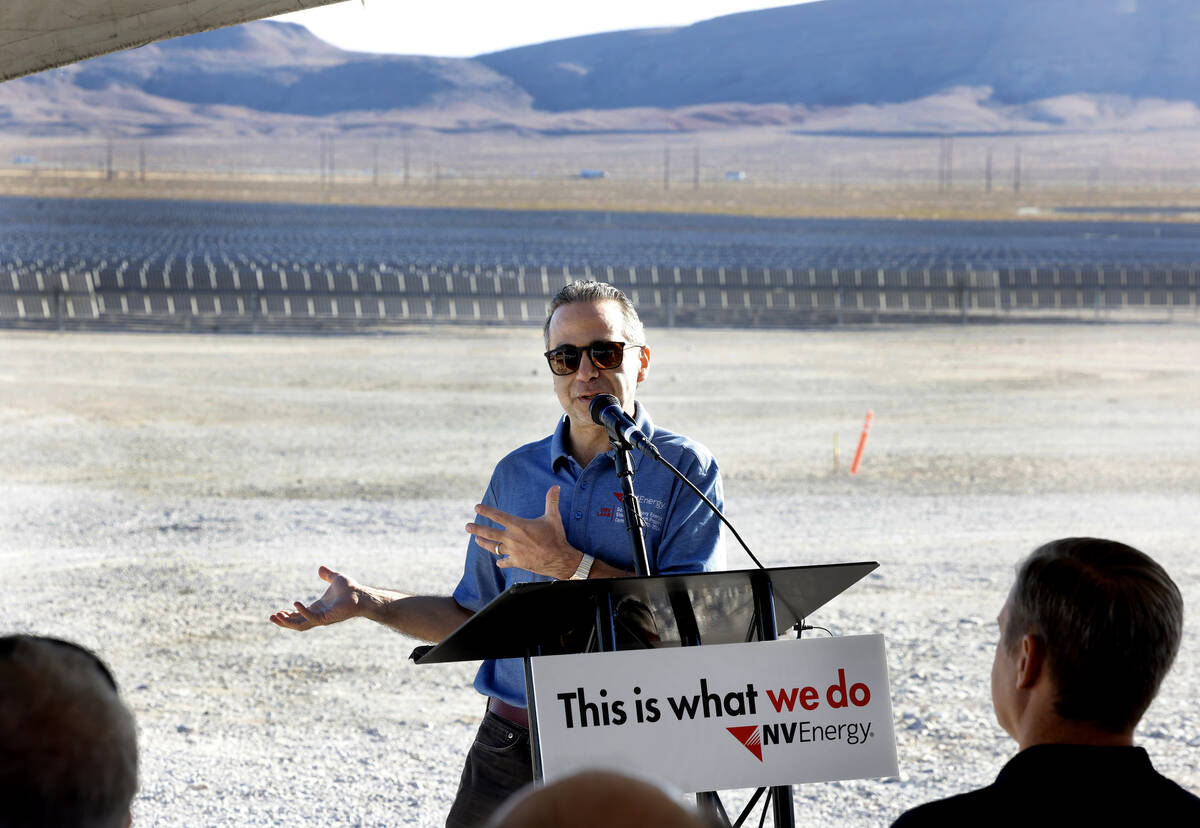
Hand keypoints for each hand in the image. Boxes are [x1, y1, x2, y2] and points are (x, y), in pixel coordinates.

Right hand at [269, 565, 362, 630]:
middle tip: (272, 617)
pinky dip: (302, 612)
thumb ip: (327, 575)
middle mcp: (318, 615)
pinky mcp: (327, 617)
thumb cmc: (351, 590)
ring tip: (277, 616)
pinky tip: (295, 604)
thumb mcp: (335, 579)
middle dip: (284, 622)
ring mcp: (322, 618)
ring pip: (301, 625)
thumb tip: (320, 568)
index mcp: (317, 608)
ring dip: (288, 622)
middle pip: (297, 623)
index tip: (278, 612)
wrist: (361, 595)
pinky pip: (311, 618)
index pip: (299, 616)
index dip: (288, 616)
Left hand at [466, 486, 581, 579]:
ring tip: (476, 540)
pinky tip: (498, 561)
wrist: (559, 559)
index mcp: (518, 525)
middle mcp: (512, 538)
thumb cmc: (556, 537)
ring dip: (484, 543)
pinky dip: (501, 561)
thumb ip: (552, 501)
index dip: (486, 511)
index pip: (497, 516)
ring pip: (493, 547)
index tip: (476, 507)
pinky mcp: (517, 562)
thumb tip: (556, 486)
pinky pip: (505, 562)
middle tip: (466, 526)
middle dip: (476, 529)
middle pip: (489, 533)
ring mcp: (513, 551)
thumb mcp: (554, 517)